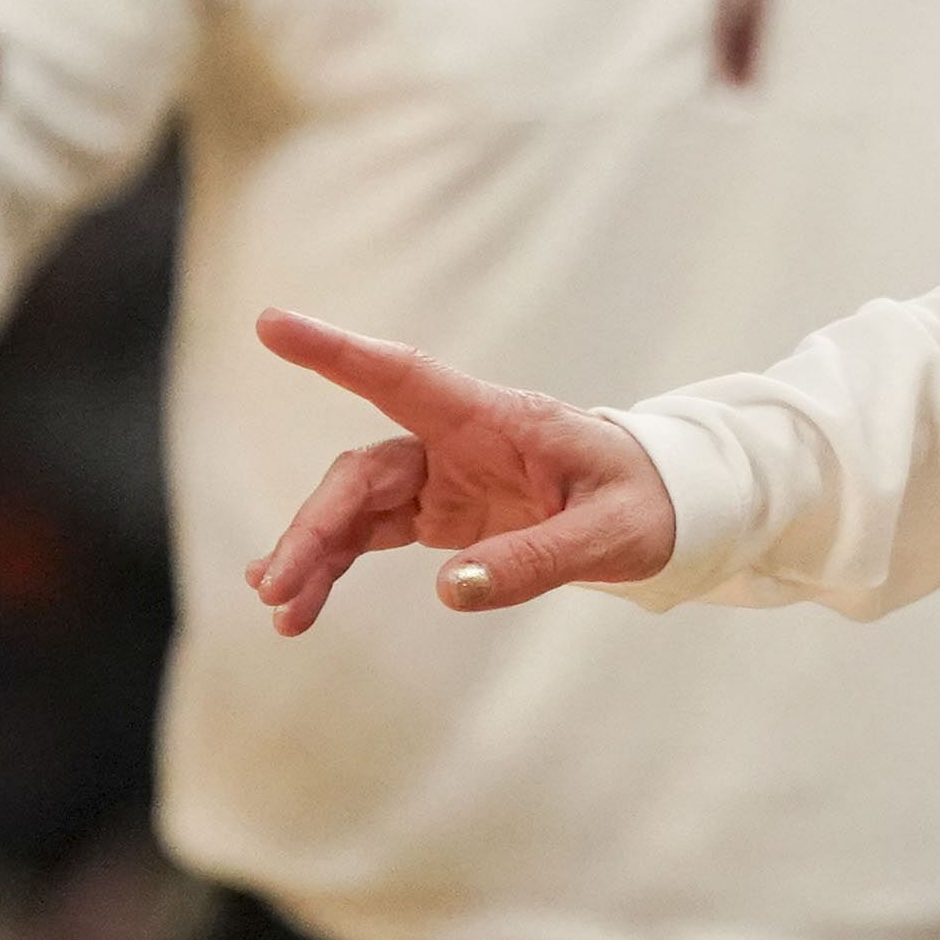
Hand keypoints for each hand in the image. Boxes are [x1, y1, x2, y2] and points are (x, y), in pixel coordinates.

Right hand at [239, 310, 675, 627]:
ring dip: (314, 553)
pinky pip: (371, 534)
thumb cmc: (645, 501)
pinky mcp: (443, 514)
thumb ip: (537, 559)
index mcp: (496, 421)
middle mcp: (456, 441)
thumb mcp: (612, 533)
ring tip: (281, 614)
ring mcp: (444, 478)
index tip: (272, 325)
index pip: (404, 377)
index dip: (338, 353)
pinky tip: (300, 603)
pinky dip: (335, 566)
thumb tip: (451, 591)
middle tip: (275, 587)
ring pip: (356, 506)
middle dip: (314, 526)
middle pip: (362, 470)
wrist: (667, 504)